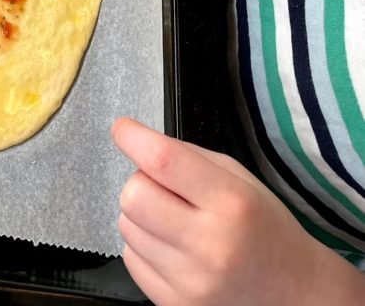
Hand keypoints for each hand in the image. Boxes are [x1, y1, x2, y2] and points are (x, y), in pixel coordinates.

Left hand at [112, 117, 364, 305]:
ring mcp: (190, 282)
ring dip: (141, 215)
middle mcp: (209, 245)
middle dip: (141, 181)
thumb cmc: (264, 228)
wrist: (294, 294)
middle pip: (134, 195)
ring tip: (174, 220)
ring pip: (127, 226)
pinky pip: (131, 259)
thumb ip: (188, 158)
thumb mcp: (239, 179)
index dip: (134, 138)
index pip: (163, 161)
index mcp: (230, 202)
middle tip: (163, 187)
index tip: (123, 129)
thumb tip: (138, 144)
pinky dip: (143, 246)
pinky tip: (172, 247)